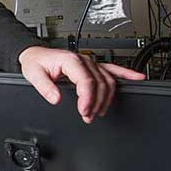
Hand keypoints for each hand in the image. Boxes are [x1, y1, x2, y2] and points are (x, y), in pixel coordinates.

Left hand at [18, 46, 145, 123]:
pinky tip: (137, 78)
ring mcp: (90, 62)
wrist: (35, 54)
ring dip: (106, 98)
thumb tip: (56, 99)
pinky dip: (126, 74)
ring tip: (98, 112)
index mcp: (70, 61)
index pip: (86, 81)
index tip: (84, 111)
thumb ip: (44, 87)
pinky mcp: (93, 65)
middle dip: (96, 102)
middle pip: (100, 83)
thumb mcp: (34, 74)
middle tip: (88, 116)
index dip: (88, 98)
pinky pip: (113, 69)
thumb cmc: (36, 62)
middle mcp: (83, 60)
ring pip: (108, 80)